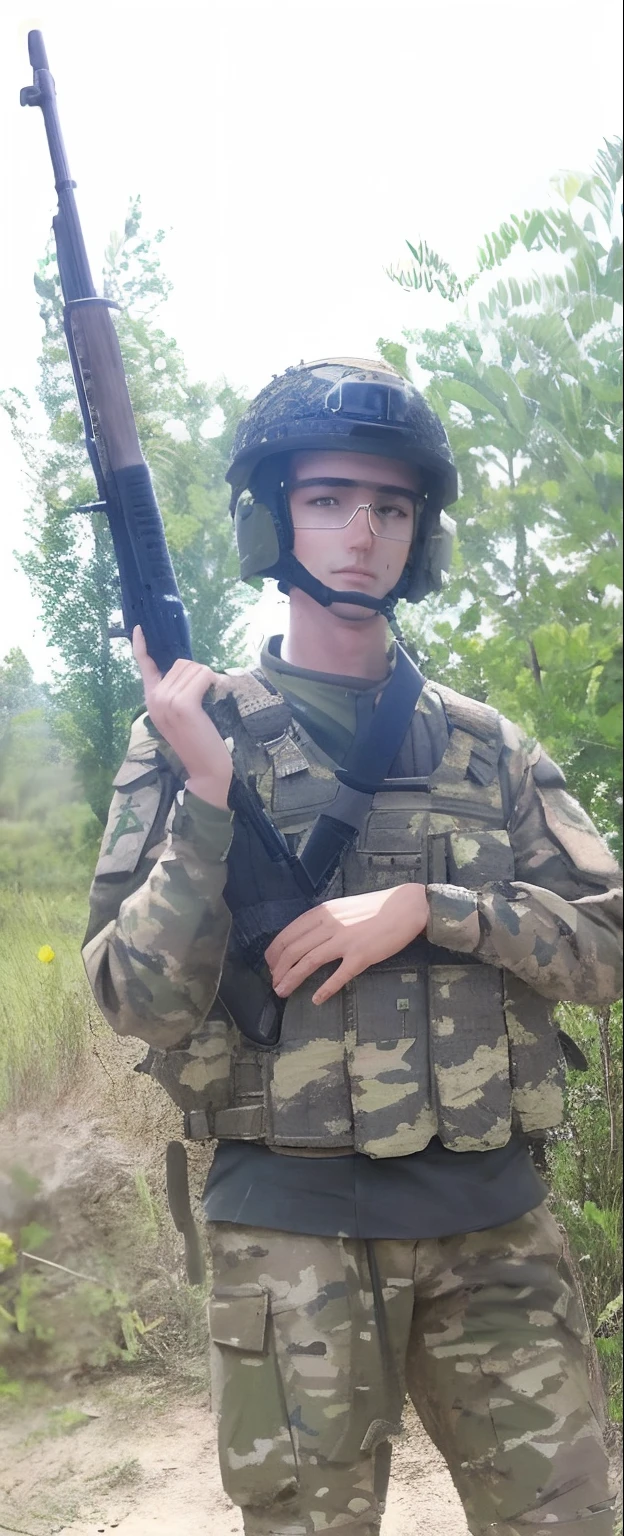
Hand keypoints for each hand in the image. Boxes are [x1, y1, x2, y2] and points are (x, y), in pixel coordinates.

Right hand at [132, 627, 232, 809]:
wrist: (206, 768)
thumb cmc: (198, 740)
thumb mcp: (181, 713)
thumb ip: (178, 692)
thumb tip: (189, 668)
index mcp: (151, 700)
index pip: (144, 666)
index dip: (142, 646)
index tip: (140, 629)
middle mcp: (154, 698)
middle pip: (180, 662)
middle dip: (197, 673)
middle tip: (203, 696)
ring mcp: (166, 701)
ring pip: (192, 667)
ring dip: (206, 678)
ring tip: (207, 701)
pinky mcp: (183, 704)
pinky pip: (202, 676)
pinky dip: (212, 682)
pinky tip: (213, 696)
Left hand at [265, 884, 428, 1004]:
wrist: (406, 907)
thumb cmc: (374, 908)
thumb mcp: (342, 908)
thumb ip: (323, 921)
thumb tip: (303, 938)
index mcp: (323, 912)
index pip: (288, 934)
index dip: (275, 953)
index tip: (270, 965)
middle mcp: (330, 925)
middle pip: (293, 949)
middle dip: (278, 969)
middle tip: (274, 983)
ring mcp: (345, 941)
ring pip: (308, 961)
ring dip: (291, 979)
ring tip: (282, 992)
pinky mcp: (361, 955)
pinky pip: (338, 975)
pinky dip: (325, 989)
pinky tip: (316, 999)